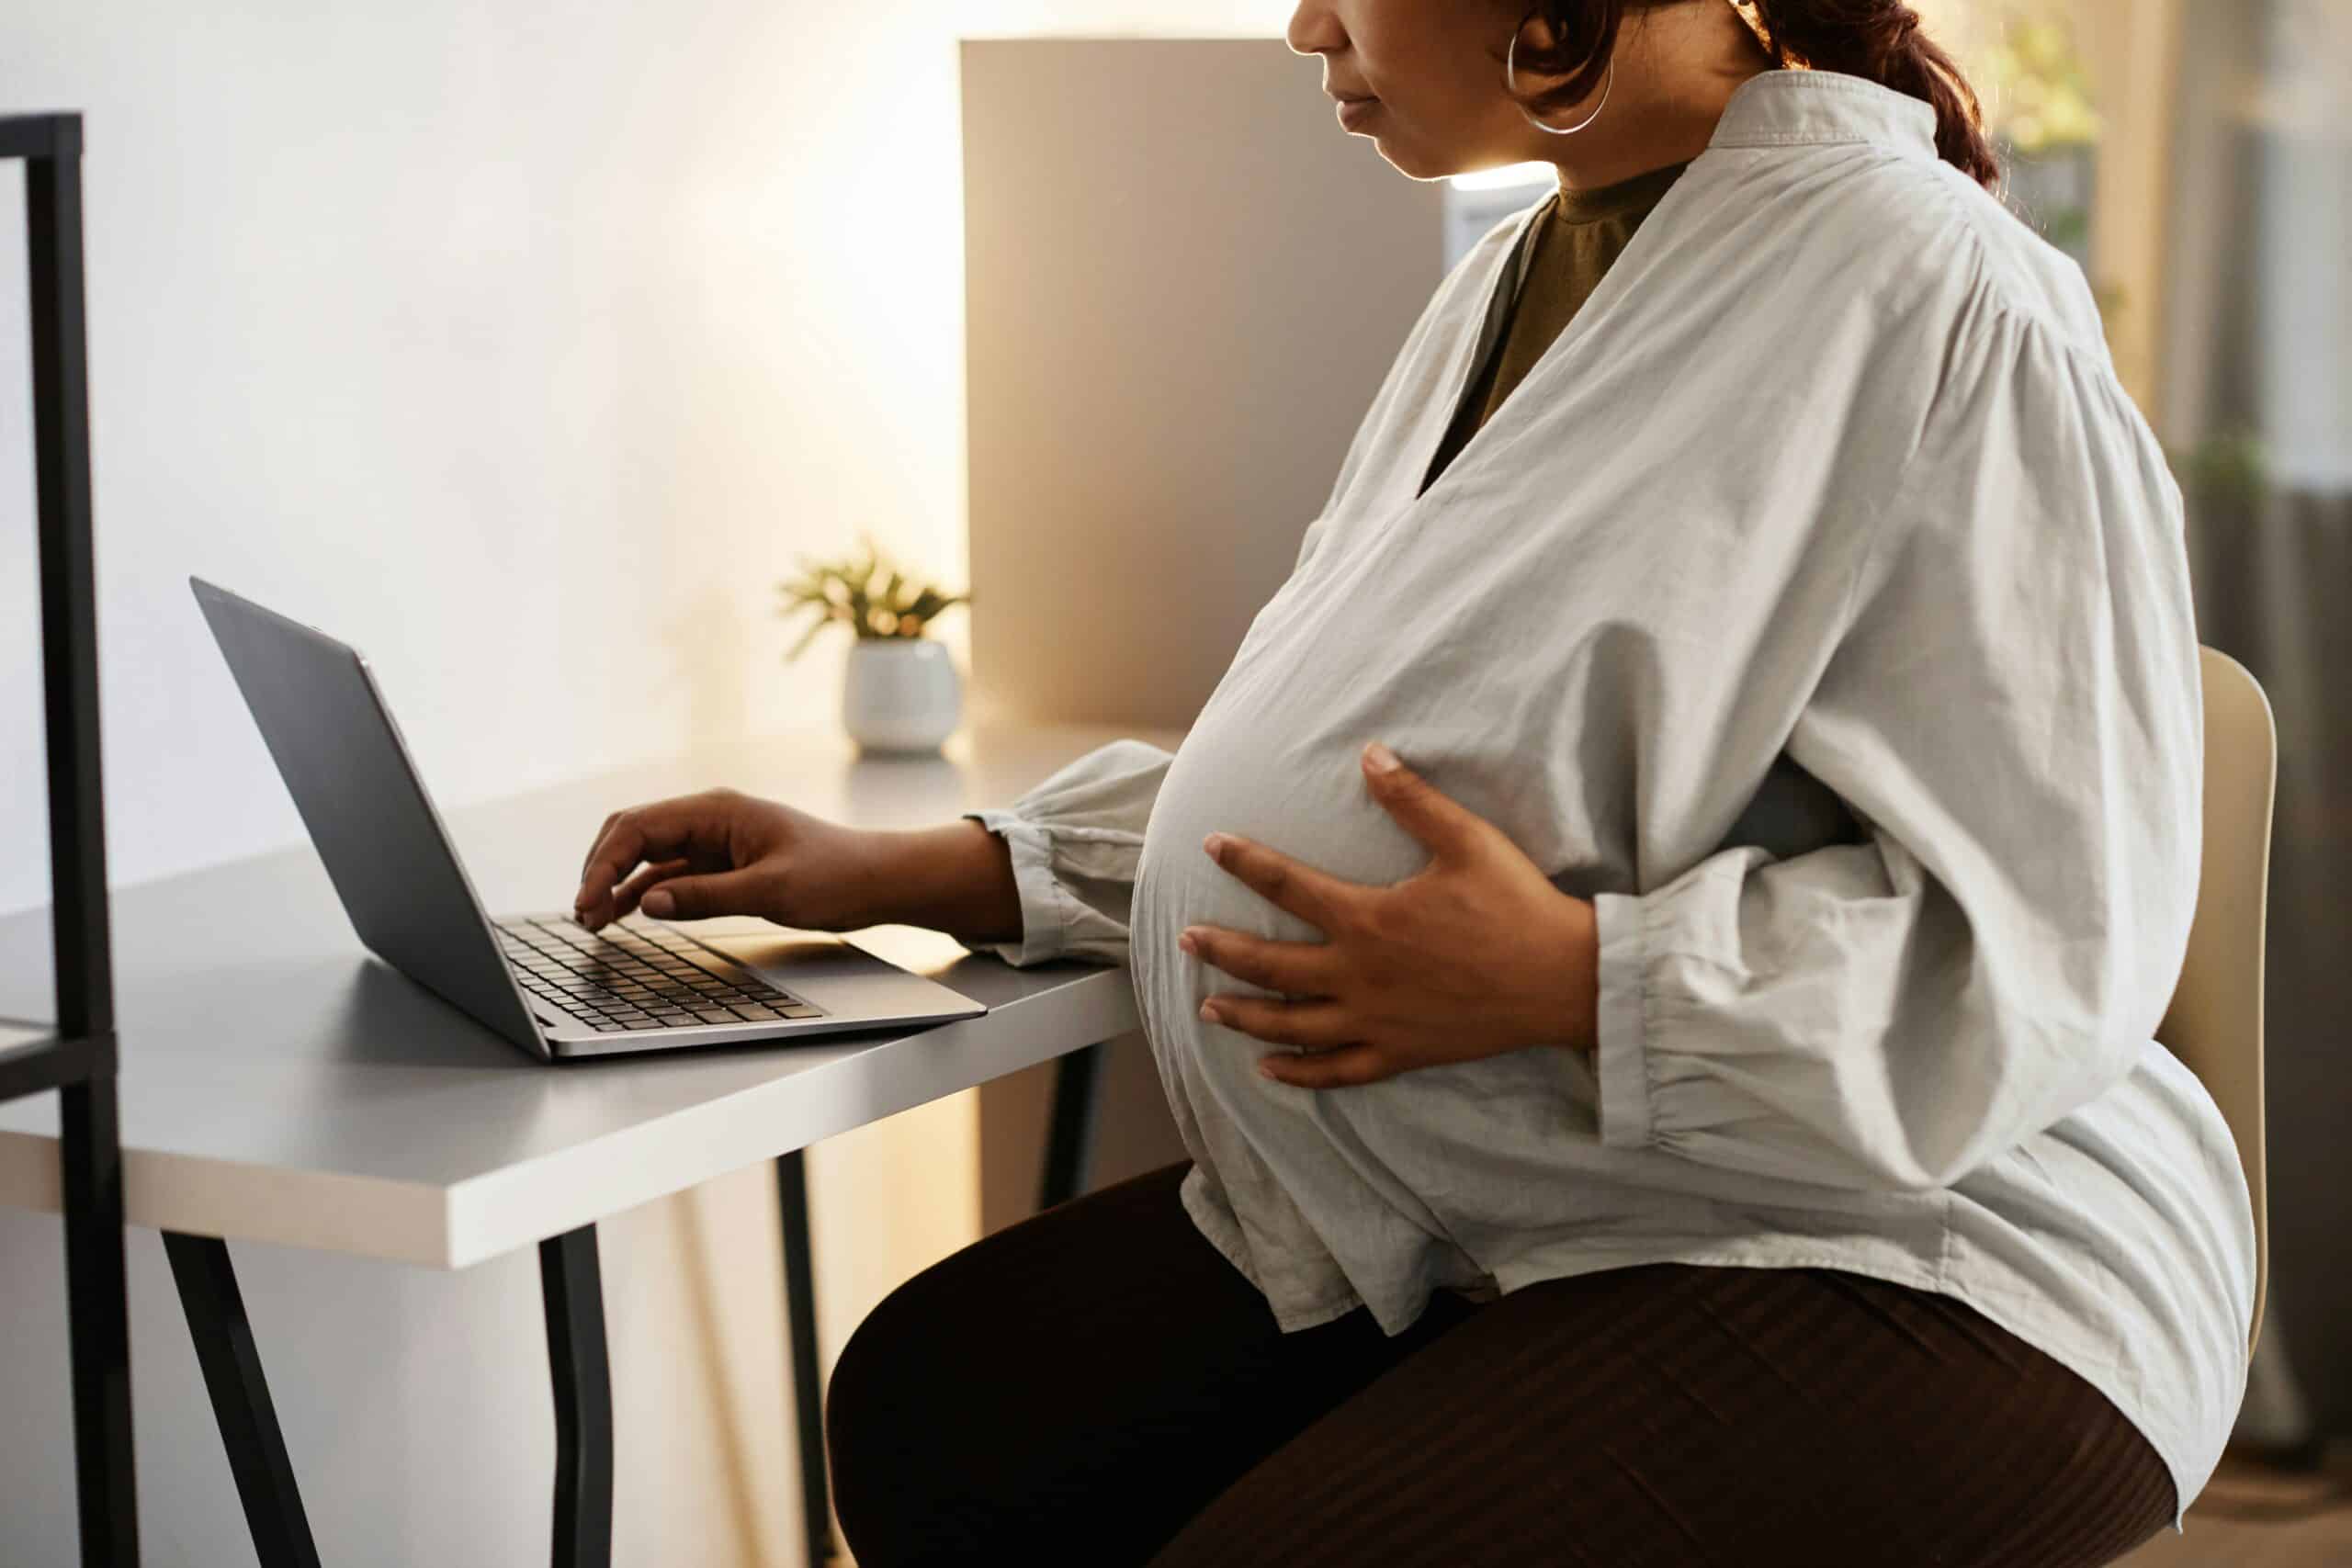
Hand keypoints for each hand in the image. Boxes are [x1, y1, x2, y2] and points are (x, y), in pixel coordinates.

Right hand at [571, 787, 878, 931]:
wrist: (876, 880)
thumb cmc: (835, 876)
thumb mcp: (771, 890)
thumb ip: (706, 896)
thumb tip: (646, 904)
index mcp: (717, 811)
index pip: (639, 827)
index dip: (604, 863)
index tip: (587, 901)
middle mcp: (709, 819)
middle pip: (633, 836)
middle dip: (601, 870)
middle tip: (582, 914)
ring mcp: (713, 842)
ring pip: (647, 857)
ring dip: (617, 885)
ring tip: (592, 922)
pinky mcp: (721, 865)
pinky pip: (669, 875)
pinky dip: (643, 894)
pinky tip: (623, 916)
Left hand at [1181, 740, 1597, 1088]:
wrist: (1562, 979)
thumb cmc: (1515, 905)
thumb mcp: (1466, 839)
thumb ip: (1411, 798)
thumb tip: (1369, 753)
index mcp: (1369, 919)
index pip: (1287, 886)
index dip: (1245, 862)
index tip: (1210, 845)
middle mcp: (1359, 975)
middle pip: (1271, 966)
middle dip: (1222, 950)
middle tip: (1186, 939)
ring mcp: (1376, 1020)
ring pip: (1291, 1025)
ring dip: (1244, 1015)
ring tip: (1207, 1008)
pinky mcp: (1399, 1053)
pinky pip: (1336, 1070)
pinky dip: (1298, 1072)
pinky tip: (1268, 1068)